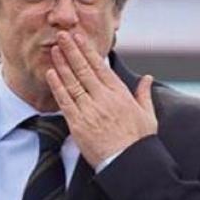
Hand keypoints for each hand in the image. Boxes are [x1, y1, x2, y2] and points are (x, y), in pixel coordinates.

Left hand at [46, 31, 156, 167]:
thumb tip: (148, 77)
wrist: (128, 164)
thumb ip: (144, 94)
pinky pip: (65, 101)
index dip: (87, 50)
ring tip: (54, 49)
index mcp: (120, 94)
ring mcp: (90, 110)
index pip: (100, 66)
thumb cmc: (139, 142)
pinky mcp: (78, 123)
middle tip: (62, 35)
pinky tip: (51, 73)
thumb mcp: (148, 115)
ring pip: (72, 82)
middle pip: (84, 69)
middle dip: (72, 50)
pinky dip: (57, 86)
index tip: (79, 37)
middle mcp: (104, 98)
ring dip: (62, 64)